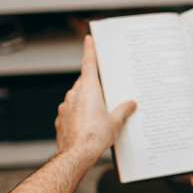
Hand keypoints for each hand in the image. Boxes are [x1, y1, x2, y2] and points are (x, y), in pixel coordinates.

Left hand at [55, 36, 135, 160]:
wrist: (76, 154)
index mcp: (89, 89)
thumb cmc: (95, 137)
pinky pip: (71, 110)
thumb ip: (123, 110)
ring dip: (87, 101)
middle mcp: (75, 93)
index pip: (89, 63)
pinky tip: (88, 124)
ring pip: (78, 96)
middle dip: (95, 86)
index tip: (88, 39)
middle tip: (107, 94)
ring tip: (99, 115)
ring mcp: (66, 105)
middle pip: (86, 82)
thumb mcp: (115, 121)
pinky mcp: (61, 117)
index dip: (90, 49)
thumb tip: (130, 104)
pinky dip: (79, 113)